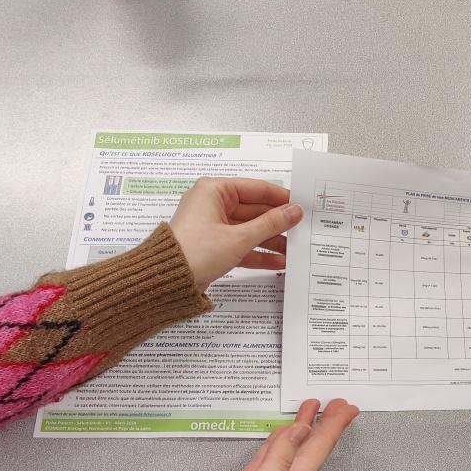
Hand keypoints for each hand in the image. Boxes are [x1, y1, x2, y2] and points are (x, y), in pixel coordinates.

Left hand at [169, 177, 303, 288]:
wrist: (167, 281)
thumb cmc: (197, 251)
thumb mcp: (239, 237)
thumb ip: (271, 224)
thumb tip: (295, 211)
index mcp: (215, 191)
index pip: (256, 189)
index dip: (281, 198)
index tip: (302, 206)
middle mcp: (213, 204)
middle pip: (255, 211)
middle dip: (278, 224)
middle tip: (303, 231)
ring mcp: (213, 226)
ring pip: (250, 230)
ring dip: (271, 241)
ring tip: (295, 251)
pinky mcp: (214, 246)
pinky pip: (241, 245)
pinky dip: (258, 253)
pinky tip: (278, 262)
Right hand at [188, 399, 359, 470]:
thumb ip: (278, 460)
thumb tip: (302, 429)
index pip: (318, 450)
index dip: (333, 427)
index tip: (347, 407)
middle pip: (310, 449)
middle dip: (325, 425)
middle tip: (338, 403)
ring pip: (293, 451)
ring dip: (304, 430)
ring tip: (313, 409)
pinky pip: (272, 459)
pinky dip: (280, 444)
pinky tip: (283, 435)